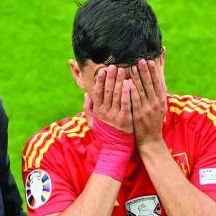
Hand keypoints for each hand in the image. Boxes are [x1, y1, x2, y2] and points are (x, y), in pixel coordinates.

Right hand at [86, 65, 135, 180]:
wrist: (115, 150)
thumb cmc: (105, 135)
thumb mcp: (93, 122)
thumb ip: (89, 108)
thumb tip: (86, 94)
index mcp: (98, 111)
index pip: (97, 92)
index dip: (100, 81)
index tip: (102, 70)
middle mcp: (105, 112)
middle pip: (107, 91)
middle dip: (110, 77)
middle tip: (114, 65)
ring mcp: (115, 116)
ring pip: (116, 95)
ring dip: (119, 81)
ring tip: (122, 70)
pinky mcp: (125, 119)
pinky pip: (126, 104)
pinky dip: (127, 93)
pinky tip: (129, 84)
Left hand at [128, 59, 167, 149]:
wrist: (151, 140)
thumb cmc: (154, 120)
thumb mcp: (160, 105)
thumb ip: (157, 92)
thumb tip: (158, 78)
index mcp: (162, 99)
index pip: (159, 82)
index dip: (155, 71)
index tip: (151, 60)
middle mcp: (156, 103)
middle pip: (151, 84)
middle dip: (145, 71)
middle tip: (140, 59)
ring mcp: (148, 109)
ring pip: (142, 90)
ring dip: (137, 78)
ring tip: (131, 67)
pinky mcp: (139, 115)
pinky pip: (135, 101)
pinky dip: (132, 92)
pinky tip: (128, 83)